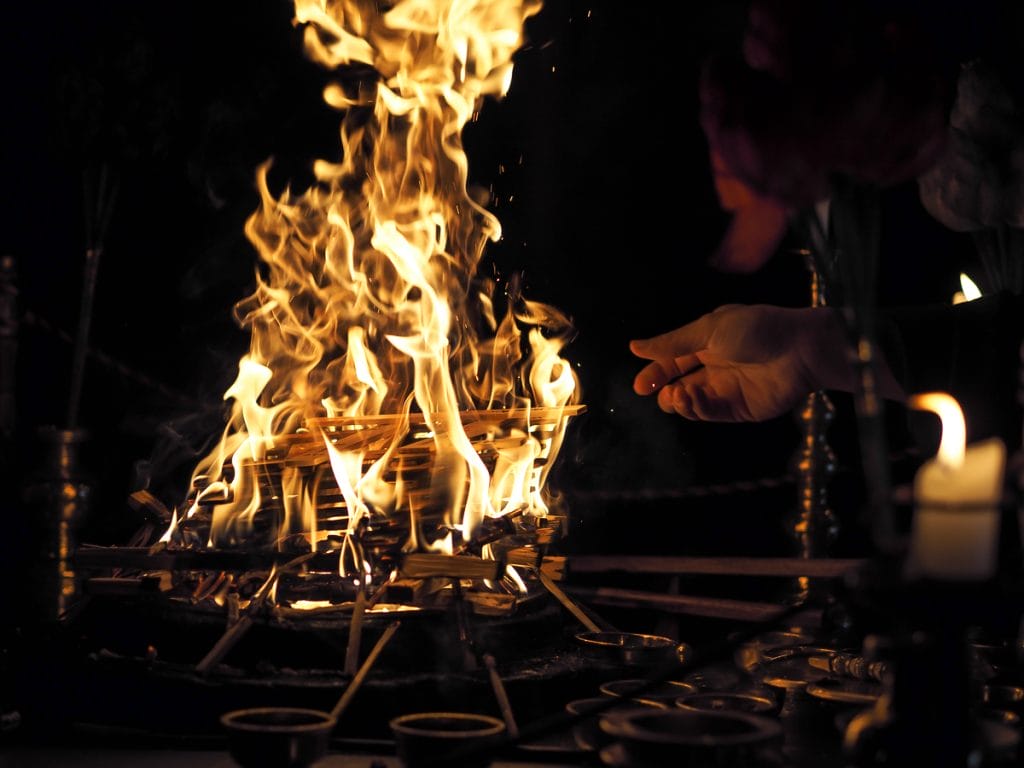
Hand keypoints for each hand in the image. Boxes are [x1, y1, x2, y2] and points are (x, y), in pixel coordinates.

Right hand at [630, 304, 839, 421]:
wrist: (799, 349)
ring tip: (677, 394)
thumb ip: (671, 343)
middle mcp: (716, 366)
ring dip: (678, 401)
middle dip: (663, 390)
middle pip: (679, 384)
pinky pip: (709, 413)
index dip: (655, 372)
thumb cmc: (757, 329)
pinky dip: (696, 408)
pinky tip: (691, 398)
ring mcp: (727, 388)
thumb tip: (635, 347)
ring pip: (691, 402)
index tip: (639, 385)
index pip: (673, 360)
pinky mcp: (739, 409)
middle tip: (654, 391)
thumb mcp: (708, 330)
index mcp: (707, 342)